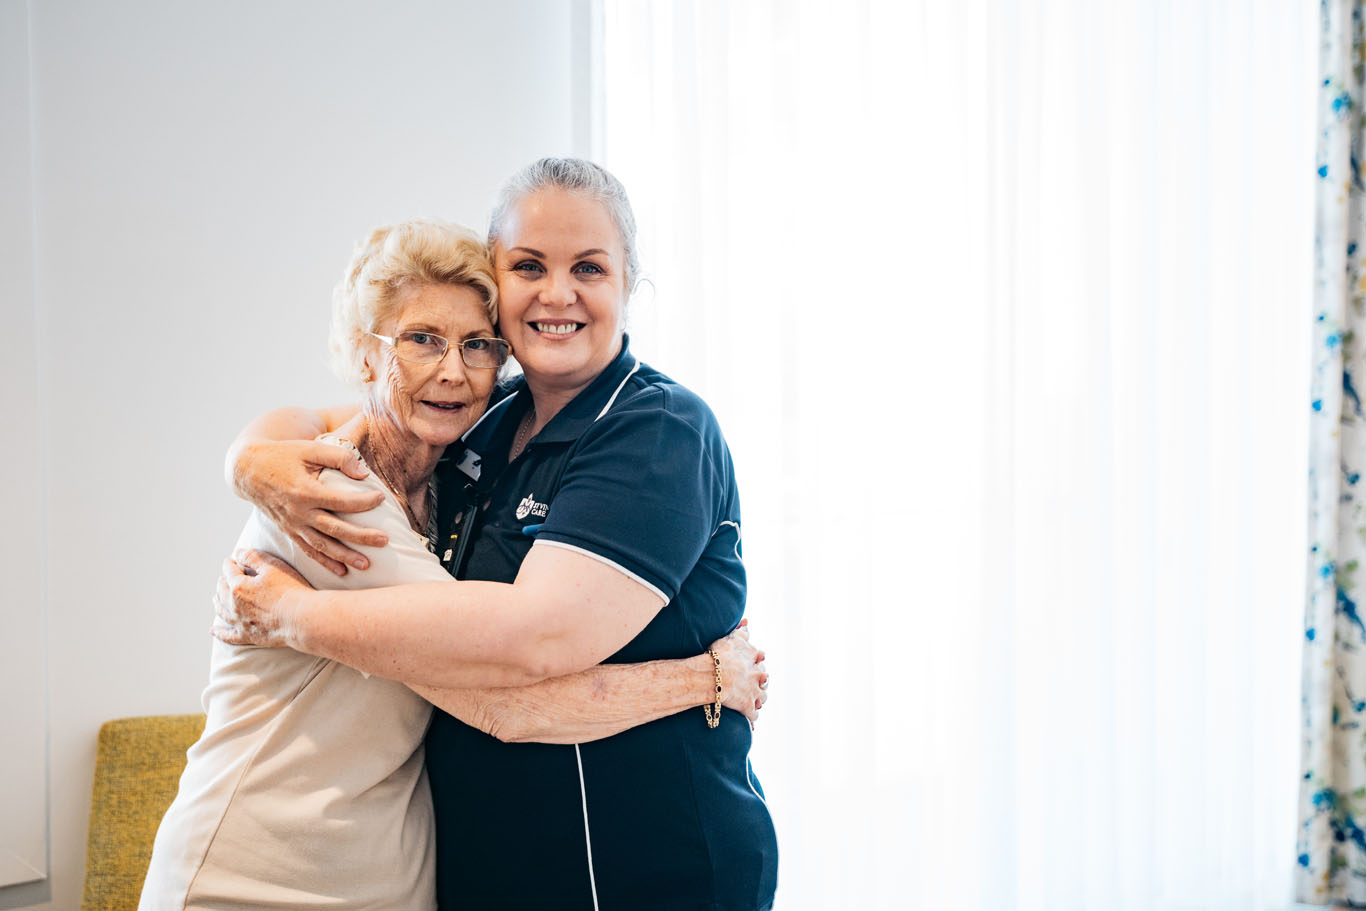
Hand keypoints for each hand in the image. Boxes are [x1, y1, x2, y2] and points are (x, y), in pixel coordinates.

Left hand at [212, 548, 313, 646]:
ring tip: (216, 598)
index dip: (231, 563)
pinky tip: (213, 631)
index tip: (234, 560)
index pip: (229, 570)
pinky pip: (228, 636)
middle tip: (226, 576)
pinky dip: (219, 632)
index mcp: (238, 586)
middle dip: (223, 581)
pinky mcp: (248, 636)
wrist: (301, 619)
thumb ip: (252, 557)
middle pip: (222, 590)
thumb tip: (237, 553)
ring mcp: (240, 622)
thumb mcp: (273, 566)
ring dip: (217, 602)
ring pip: (221, 611)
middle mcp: (234, 605)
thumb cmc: (290, 590)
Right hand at [235, 440, 385, 575]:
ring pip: (322, 545)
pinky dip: (324, 562)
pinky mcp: (289, 531)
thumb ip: (338, 458)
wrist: (249, 470)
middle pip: (335, 529)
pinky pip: (308, 551)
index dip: (363, 501)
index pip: (340, 502)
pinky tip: (341, 572)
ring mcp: (293, 525)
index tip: (382, 498)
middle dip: (361, 537)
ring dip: (344, 557)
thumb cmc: (284, 455)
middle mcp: (298, 512)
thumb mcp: (310, 449)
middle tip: (384, 541)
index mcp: (305, 491)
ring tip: (367, 565)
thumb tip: (364, 474)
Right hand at [709, 618, 768, 727]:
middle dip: (761, 681)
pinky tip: (750, 723)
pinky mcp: (747, 706)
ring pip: (762, 697)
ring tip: (755, 702)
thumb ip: (740, 630)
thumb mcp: (731, 638)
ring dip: (759, 699)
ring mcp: (753, 691)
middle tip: (756, 683)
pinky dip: (752, 719)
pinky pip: (753, 715)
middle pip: (764, 678)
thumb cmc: (718, 655)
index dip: (757, 661)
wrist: (712, 676)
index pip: (760, 658)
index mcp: (753, 657)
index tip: (755, 662)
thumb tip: (747, 622)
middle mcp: (757, 674)